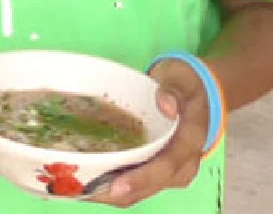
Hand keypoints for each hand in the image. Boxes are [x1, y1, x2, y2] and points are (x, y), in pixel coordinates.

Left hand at [88, 59, 210, 206]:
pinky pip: (134, 184)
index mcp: (189, 142)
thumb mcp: (181, 79)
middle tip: (82, 190)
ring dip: (110, 193)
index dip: (141, 179)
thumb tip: (166, 104)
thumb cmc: (184, 85)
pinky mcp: (156, 170)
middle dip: (116, 192)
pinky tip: (86, 179)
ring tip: (77, 188)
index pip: (167, 166)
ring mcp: (169, 171)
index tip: (116, 186)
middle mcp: (182, 164)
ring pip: (140, 191)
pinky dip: (111, 186)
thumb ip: (173, 89)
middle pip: (148, 187)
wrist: (195, 92)